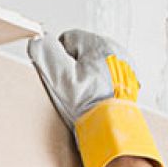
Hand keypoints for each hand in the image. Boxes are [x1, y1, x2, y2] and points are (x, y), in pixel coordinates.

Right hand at [26, 29, 164, 166]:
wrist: (112, 127)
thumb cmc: (88, 105)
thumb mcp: (60, 78)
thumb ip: (46, 54)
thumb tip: (38, 39)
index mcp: (99, 44)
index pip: (68, 38)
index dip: (59, 58)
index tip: (62, 76)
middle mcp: (115, 49)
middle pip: (82, 50)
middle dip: (74, 66)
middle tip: (74, 88)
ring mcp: (124, 64)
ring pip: (95, 62)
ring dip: (87, 75)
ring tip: (86, 94)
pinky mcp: (129, 78)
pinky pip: (107, 74)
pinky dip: (100, 83)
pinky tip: (97, 97)